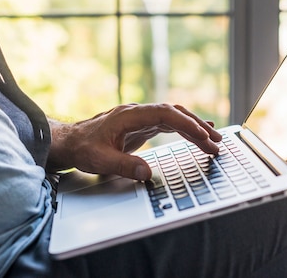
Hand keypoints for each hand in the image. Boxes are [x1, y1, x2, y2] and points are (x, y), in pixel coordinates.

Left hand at [46, 103, 222, 180]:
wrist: (70, 141)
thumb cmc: (83, 148)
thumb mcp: (100, 160)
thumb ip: (124, 165)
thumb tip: (148, 173)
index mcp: (130, 116)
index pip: (164, 114)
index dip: (185, 124)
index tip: (202, 135)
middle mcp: (138, 113)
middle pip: (174, 113)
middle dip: (196, 127)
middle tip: (216, 143)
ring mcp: (141, 118)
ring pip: (173, 118)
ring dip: (193, 128)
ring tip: (214, 140)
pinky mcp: (142, 126)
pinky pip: (168, 125)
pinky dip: (184, 129)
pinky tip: (197, 134)